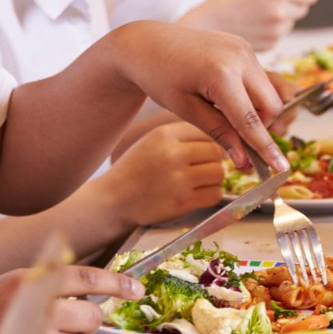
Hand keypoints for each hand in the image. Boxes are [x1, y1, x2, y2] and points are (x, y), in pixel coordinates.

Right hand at [0, 262, 142, 333]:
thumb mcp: (11, 285)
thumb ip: (46, 282)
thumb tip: (91, 286)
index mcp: (32, 281)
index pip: (88, 277)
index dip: (118, 283)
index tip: (137, 289)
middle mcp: (39, 308)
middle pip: (92, 316)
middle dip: (85, 321)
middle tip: (63, 324)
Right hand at [99, 122, 228, 224]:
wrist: (113, 200)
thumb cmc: (136, 169)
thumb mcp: (152, 141)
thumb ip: (181, 136)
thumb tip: (220, 136)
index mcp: (164, 135)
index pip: (206, 131)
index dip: (211, 142)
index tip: (207, 151)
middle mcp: (172, 154)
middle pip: (217, 152)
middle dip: (215, 160)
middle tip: (205, 167)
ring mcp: (178, 179)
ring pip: (218, 173)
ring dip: (214, 178)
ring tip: (201, 181)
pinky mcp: (183, 202)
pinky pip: (215, 194)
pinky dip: (211, 195)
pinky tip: (199, 194)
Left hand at [104, 21, 288, 170]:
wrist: (146, 42)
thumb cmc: (159, 76)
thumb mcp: (186, 110)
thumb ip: (219, 133)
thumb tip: (243, 161)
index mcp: (222, 73)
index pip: (251, 120)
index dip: (266, 148)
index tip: (280, 168)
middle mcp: (240, 56)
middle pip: (271, 105)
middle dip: (261, 127)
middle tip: (237, 139)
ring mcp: (244, 48)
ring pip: (268, 92)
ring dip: (255, 110)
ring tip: (223, 114)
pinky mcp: (243, 46)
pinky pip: (258, 78)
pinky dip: (249, 95)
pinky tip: (223, 98)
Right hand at [193, 0, 319, 52]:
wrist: (209, 24)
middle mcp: (281, 12)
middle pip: (304, 8)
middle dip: (294, 3)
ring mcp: (277, 31)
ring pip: (291, 22)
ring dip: (282, 17)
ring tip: (258, 12)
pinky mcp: (271, 44)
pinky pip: (280, 34)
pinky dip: (272, 30)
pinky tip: (254, 24)